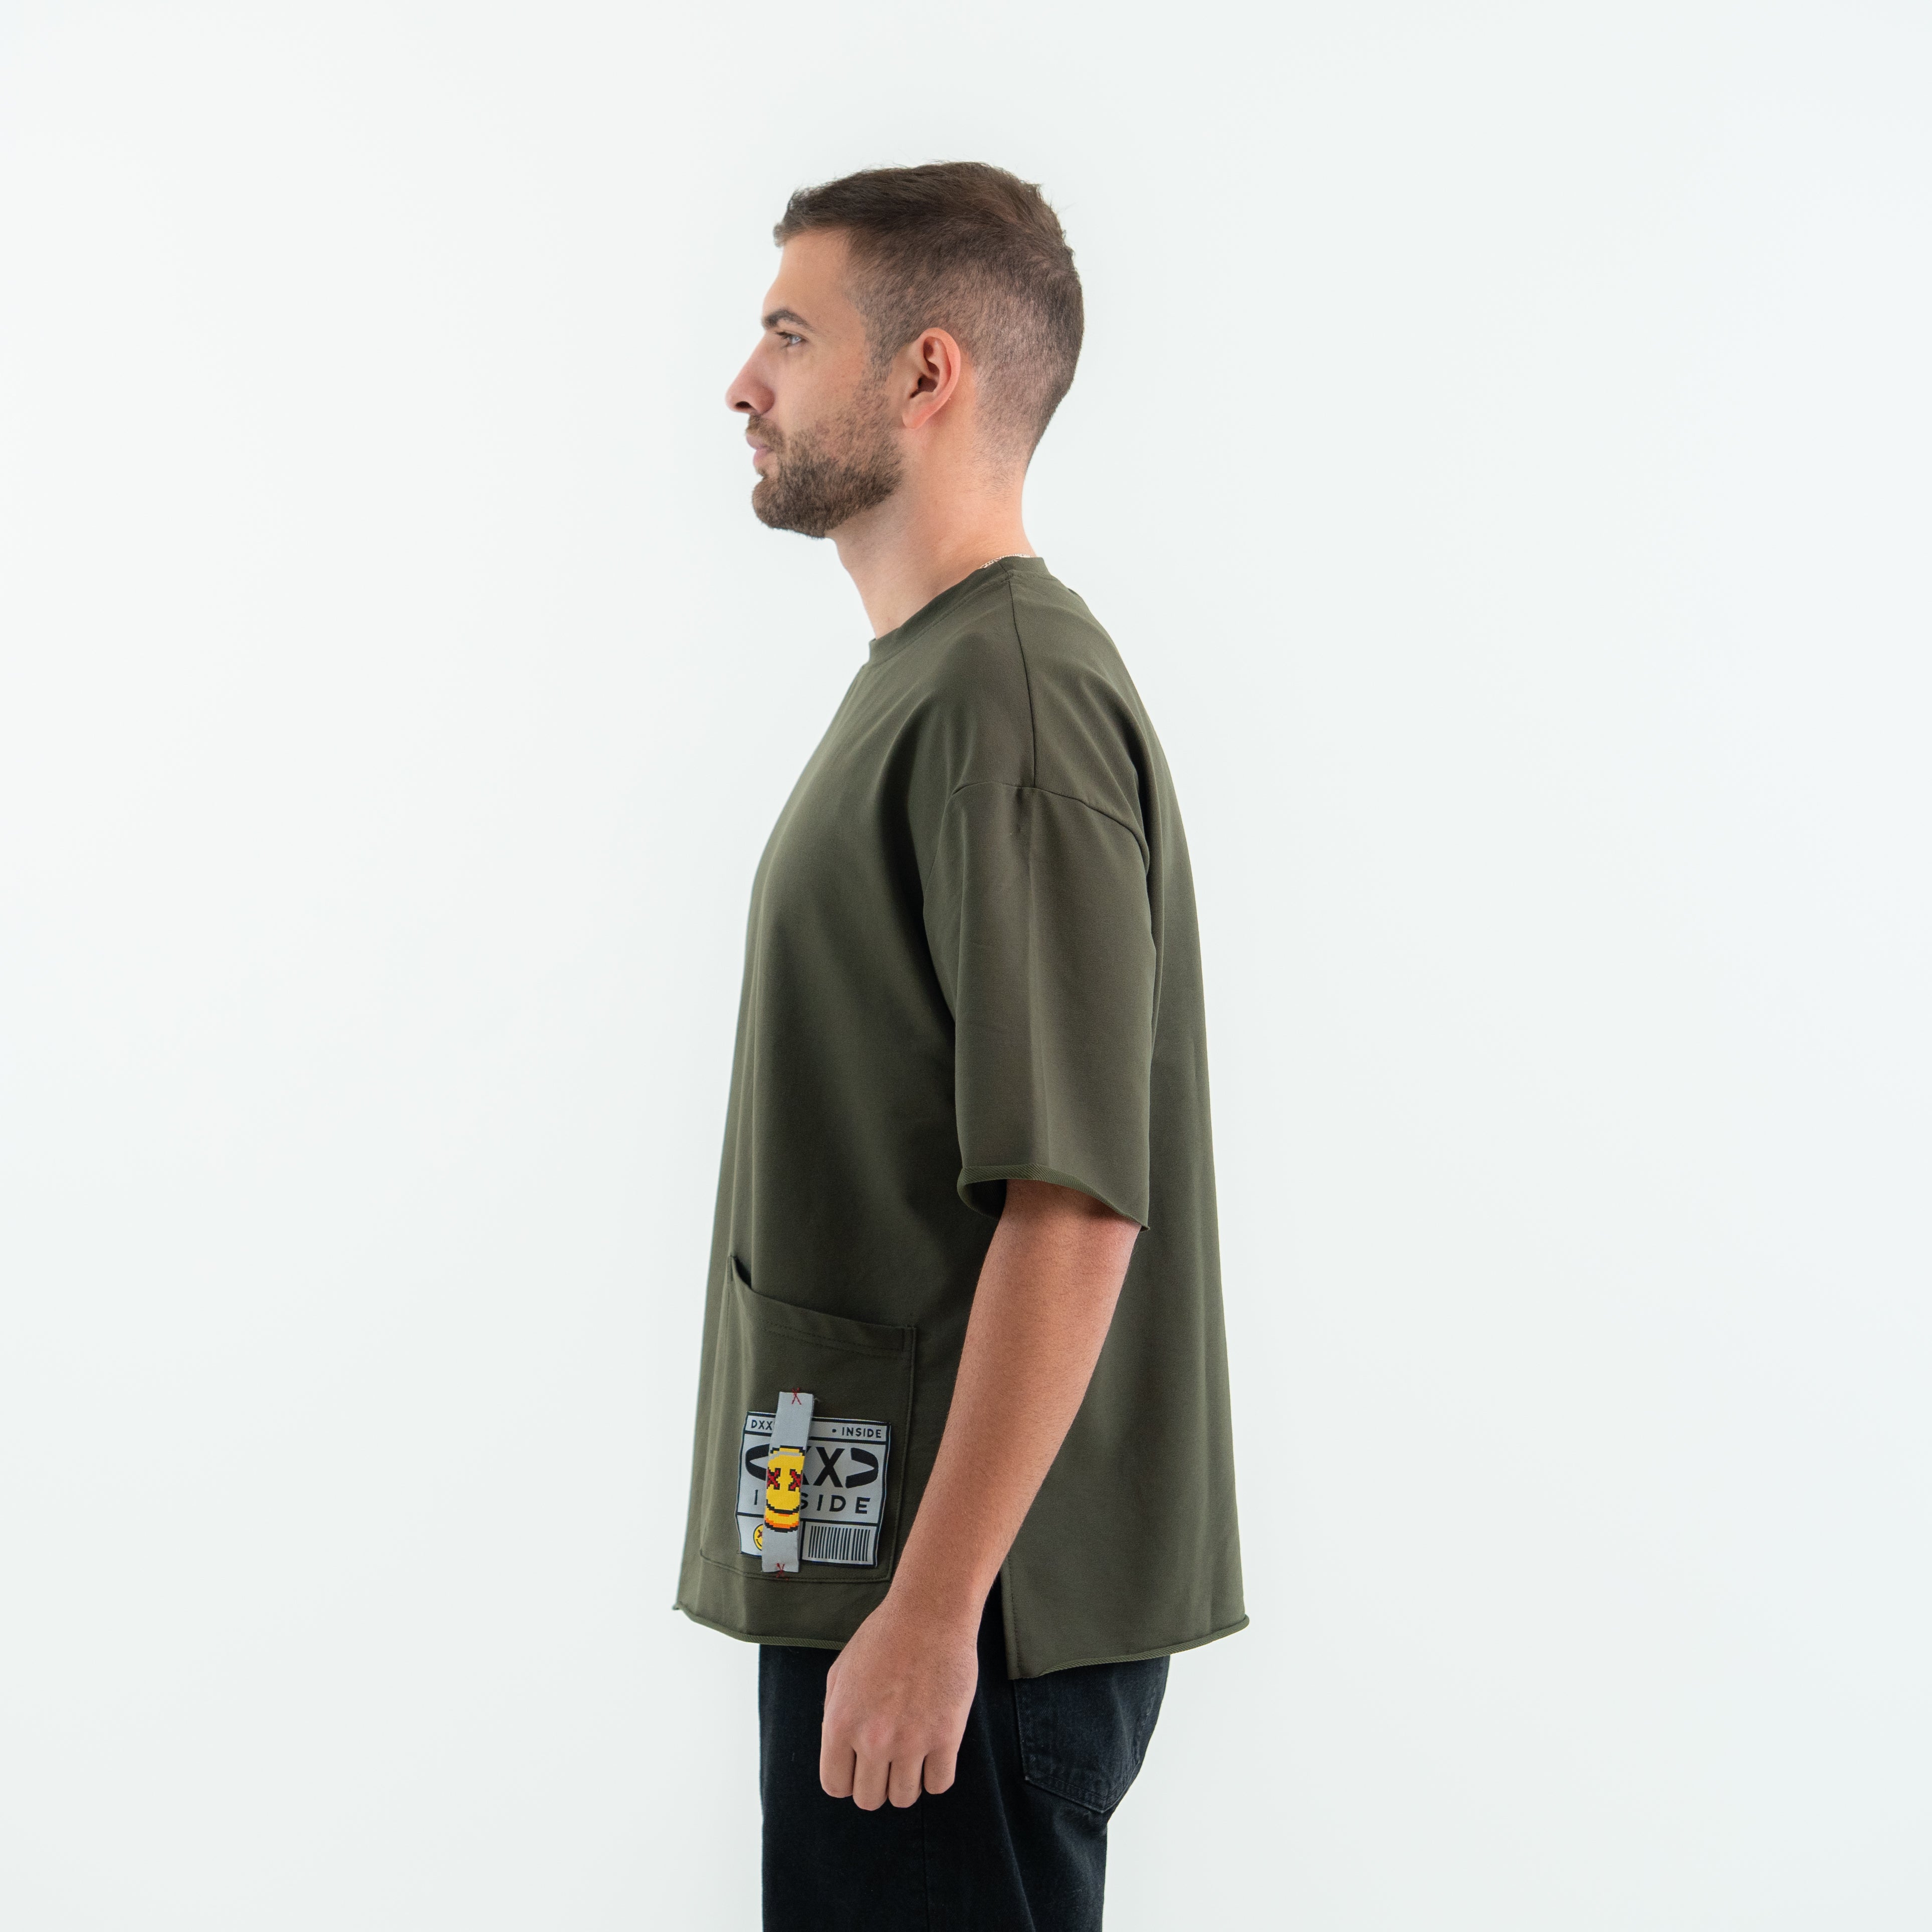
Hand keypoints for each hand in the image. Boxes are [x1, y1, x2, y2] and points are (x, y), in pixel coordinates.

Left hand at [819, 1589, 980, 1808]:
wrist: (929, 1613)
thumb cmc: (883, 1637)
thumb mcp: (840, 1673)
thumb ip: (834, 1717)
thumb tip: (840, 1754)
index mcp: (840, 1723)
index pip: (835, 1786)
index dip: (848, 1780)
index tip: (860, 1768)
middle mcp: (873, 1739)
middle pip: (869, 1799)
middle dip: (877, 1784)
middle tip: (888, 1761)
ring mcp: (911, 1741)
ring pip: (904, 1797)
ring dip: (907, 1782)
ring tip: (912, 1755)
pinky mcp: (946, 1737)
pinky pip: (939, 1784)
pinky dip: (936, 1775)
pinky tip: (935, 1752)